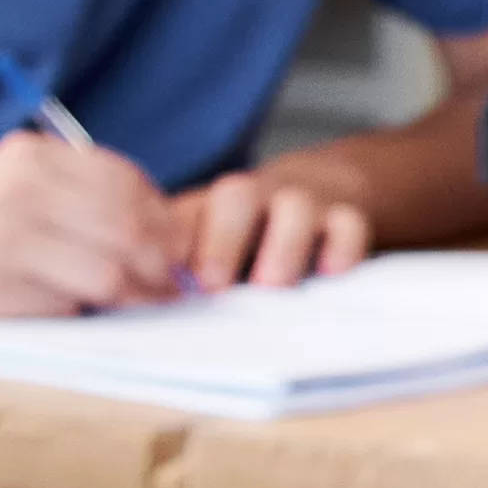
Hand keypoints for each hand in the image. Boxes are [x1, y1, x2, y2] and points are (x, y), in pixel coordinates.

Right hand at [0, 126, 181, 320]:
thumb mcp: (20, 191)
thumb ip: (84, 199)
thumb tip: (174, 236)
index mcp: (31, 158)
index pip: (127, 183)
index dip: (165, 220)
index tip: (179, 247)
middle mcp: (18, 190)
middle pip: (129, 229)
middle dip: (163, 264)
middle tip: (173, 286)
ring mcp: (2, 239)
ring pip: (108, 273)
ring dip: (133, 296)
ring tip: (135, 303)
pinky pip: (67, 306)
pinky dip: (79, 314)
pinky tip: (69, 310)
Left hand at [184, 159, 378, 290]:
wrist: (317, 188)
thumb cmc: (247, 233)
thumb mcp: (203, 239)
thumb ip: (174, 264)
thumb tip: (136, 299)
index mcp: (208, 205)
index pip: (182, 217)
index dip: (170, 247)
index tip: (166, 283)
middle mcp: (256, 196)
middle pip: (237, 197)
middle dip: (223, 241)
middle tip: (213, 285)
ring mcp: (304, 203)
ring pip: (297, 209)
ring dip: (283, 248)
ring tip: (273, 285)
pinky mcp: (348, 217)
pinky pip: (351, 226)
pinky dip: (343, 249)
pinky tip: (331, 273)